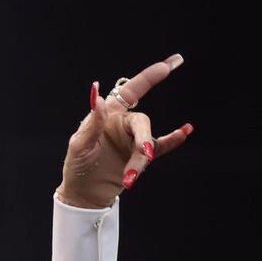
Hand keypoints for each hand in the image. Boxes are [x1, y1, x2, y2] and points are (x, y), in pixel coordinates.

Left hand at [58, 52, 191, 208]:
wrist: (83, 195)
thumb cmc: (77, 167)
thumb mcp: (79, 144)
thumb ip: (92, 122)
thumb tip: (98, 95)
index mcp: (108, 115)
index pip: (130, 91)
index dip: (148, 78)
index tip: (167, 65)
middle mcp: (123, 124)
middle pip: (142, 122)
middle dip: (143, 139)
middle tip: (143, 155)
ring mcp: (132, 141)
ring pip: (148, 141)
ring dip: (142, 159)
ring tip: (130, 177)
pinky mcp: (139, 157)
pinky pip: (160, 146)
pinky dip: (172, 140)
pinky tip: (184, 132)